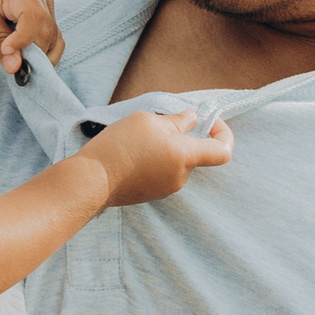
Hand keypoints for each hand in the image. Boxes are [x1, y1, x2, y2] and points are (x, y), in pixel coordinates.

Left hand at [0, 0, 64, 75]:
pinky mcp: (45, 10)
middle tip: (12, 66)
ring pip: (53, 35)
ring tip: (17, 61)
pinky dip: (43, 50)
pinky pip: (52, 35)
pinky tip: (25, 56)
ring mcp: (44, 0)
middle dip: (33, 53)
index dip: (24, 39)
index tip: (6, 51)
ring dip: (40, 55)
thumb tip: (16, 68)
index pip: (34, 16)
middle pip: (46, 29)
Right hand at [91, 105, 233, 205]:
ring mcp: (165, 189)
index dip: (223, 133)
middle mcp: (180, 177)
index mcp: (185, 157)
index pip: (223, 151)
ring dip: (163, 148)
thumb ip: (176, 120)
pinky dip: (152, 160)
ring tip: (136, 139)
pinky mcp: (150, 194)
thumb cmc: (120, 147)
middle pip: (193, 154)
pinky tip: (130, 154)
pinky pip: (160, 172)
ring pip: (174, 162)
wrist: (91, 180)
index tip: (208, 122)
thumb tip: (192, 120)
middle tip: (155, 124)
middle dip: (180, 136)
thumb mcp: (148, 121)